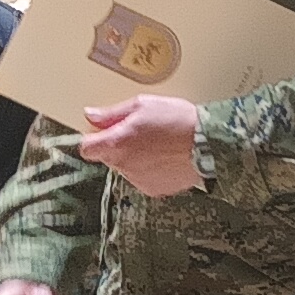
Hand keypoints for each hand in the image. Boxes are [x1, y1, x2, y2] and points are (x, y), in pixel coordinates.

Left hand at [77, 95, 207, 196]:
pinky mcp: (154, 189)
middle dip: (118, 145)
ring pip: (127, 167)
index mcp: (117, 143)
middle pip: (108, 157)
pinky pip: (143, 178)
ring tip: (158, 143)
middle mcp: (124, 165)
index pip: (86, 148)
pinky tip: (165, 157)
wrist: (208, 144)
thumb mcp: (143, 105)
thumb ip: (112, 113)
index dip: (93, 139)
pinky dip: (150, 169)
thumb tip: (91, 116)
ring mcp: (138, 180)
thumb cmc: (178, 120)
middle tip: (140, 132)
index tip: (101, 132)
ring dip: (136, 158)